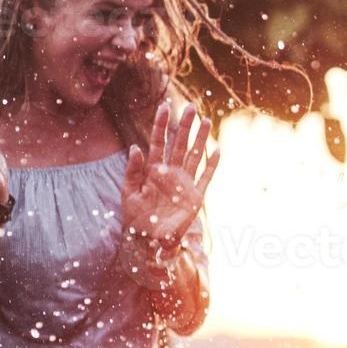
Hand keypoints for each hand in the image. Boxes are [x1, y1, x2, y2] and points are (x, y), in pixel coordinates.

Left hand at [121, 101, 218, 247]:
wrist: (149, 240)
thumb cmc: (136, 218)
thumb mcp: (129, 193)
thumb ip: (132, 171)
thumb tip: (134, 148)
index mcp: (153, 170)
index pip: (159, 142)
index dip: (161, 125)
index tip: (164, 107)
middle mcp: (171, 172)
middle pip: (179, 143)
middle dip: (185, 125)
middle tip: (191, 106)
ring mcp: (184, 183)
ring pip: (195, 155)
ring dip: (200, 138)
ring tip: (206, 120)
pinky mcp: (195, 196)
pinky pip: (206, 177)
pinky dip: (212, 165)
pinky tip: (217, 151)